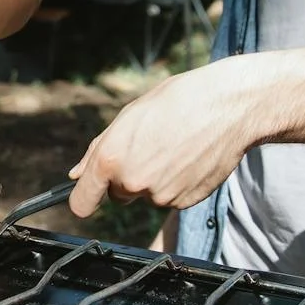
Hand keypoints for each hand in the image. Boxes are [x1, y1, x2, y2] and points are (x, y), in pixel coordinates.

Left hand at [67, 60, 263, 217]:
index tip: (90, 193)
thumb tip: (77, 174)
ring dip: (155, 179)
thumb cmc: (177, 102)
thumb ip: (98, 150)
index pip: (82, 202)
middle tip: (150, 147)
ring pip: (147, 195)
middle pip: (118, 195)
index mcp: (111, 159)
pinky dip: (177, 184)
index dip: (85, 197)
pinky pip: (171, 198)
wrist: (227, 107)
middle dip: (126, 178)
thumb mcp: (129, 116)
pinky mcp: (184, 202)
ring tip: (175, 147)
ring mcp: (160, 196)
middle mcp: (132, 183)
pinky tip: (189, 158)